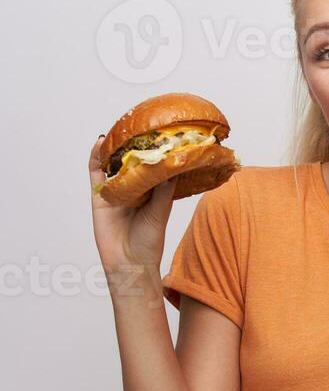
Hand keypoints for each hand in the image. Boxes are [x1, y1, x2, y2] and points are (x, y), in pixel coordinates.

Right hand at [88, 135, 176, 281]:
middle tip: (136, 125)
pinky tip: (99, 143)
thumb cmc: (149, 242)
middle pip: (130, 162)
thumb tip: (172, 165)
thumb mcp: (161, 212)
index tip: (158, 133)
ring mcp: (115, 192)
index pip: (152, 166)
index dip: (154, 151)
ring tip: (118, 130)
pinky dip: (95, 158)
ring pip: (113, 165)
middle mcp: (133, 190)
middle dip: (133, 145)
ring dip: (114, 148)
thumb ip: (163, 190)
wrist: (129, 264)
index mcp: (151, 193)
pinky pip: (95, 174)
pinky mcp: (99, 197)